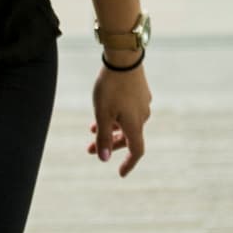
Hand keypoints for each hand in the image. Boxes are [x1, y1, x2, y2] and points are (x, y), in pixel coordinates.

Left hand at [88, 61, 149, 175]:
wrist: (124, 58)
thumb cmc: (111, 87)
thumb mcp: (102, 114)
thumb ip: (103, 137)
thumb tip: (103, 159)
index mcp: (135, 125)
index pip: (136, 151)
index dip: (129, 164)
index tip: (120, 173)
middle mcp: (142, 116)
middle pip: (128, 138)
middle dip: (109, 145)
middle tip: (90, 150)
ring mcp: (142, 103)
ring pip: (126, 123)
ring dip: (110, 130)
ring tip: (91, 130)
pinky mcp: (139, 92)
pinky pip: (127, 111)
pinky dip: (115, 117)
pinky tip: (103, 111)